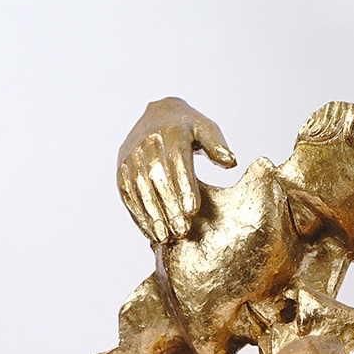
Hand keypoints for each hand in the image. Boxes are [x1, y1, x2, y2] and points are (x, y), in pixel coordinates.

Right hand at [117, 97, 236, 242]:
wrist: (156, 115)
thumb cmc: (187, 127)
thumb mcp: (204, 127)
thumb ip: (217, 144)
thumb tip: (231, 162)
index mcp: (171, 134)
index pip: (177, 163)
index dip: (184, 187)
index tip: (192, 210)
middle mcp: (147, 145)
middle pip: (158, 180)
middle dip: (169, 207)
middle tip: (182, 231)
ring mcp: (131, 158)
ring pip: (140, 190)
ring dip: (152, 215)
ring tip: (164, 238)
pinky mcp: (122, 170)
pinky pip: (128, 195)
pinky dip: (138, 215)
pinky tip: (150, 233)